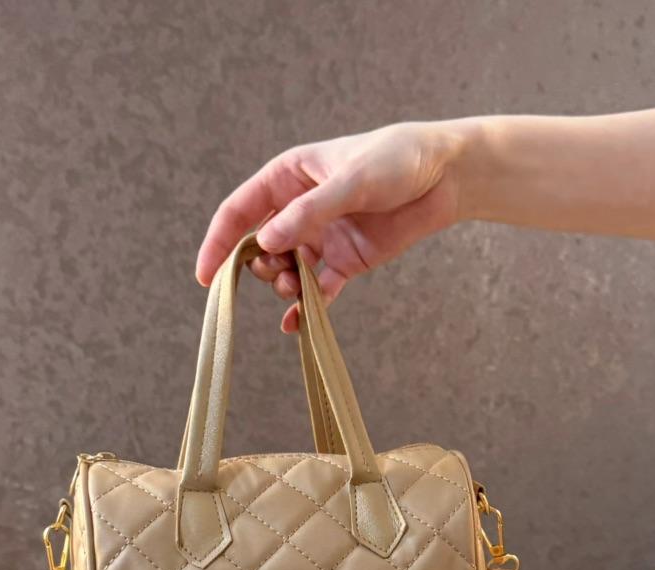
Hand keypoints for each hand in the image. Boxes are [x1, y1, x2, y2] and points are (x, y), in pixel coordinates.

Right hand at [195, 121, 472, 331]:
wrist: (449, 176)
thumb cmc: (398, 160)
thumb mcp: (351, 181)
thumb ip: (309, 214)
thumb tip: (266, 243)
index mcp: (289, 177)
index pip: (240, 211)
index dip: (219, 242)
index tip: (205, 275)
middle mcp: (299, 209)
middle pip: (258, 246)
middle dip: (258, 267)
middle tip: (275, 275)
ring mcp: (321, 238)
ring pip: (286, 271)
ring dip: (284, 286)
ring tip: (296, 288)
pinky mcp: (346, 262)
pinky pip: (317, 291)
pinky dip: (306, 309)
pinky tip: (297, 325)